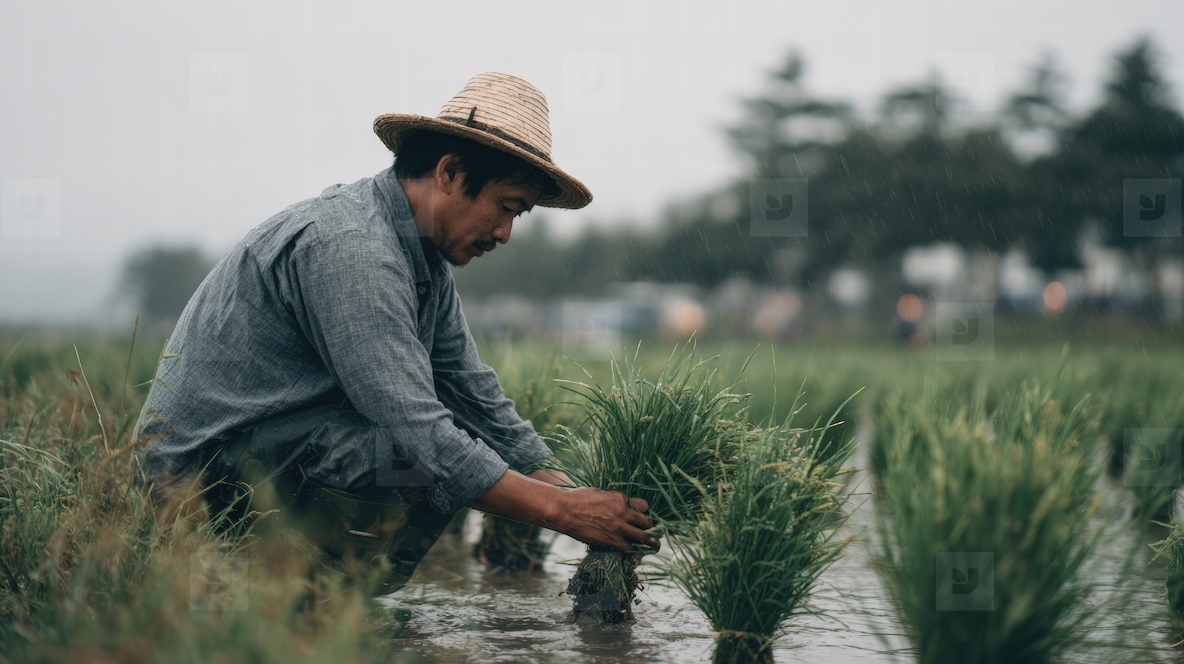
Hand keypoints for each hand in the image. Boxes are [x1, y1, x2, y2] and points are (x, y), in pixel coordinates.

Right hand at [470, 471, 659, 552]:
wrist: (565, 511)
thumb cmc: (577, 498)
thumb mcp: (598, 492)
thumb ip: (611, 499)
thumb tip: (615, 502)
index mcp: (620, 498)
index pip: (643, 505)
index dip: (644, 511)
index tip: (642, 514)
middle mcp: (623, 512)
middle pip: (646, 521)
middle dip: (648, 526)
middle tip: (649, 530)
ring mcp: (618, 527)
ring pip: (642, 536)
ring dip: (648, 541)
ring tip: (654, 545)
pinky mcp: (611, 540)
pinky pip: (628, 547)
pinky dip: (632, 549)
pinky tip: (634, 551)